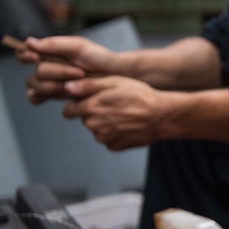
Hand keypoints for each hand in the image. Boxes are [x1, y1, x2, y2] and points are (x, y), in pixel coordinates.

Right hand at [19, 36, 116, 103]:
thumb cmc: (98, 57)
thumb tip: (29, 42)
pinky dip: (41, 97)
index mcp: (50, 53)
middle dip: (56, 73)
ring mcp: (49, 81)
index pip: (26, 53)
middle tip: (79, 72)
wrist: (114, 74)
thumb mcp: (78, 46)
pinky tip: (56, 93)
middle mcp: (47, 67)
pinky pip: (36, 99)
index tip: (34, 57)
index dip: (24, 55)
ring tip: (72, 85)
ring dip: (50, 86)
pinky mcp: (55, 94)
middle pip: (36, 73)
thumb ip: (54, 45)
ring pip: (34, 86)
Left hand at [61, 76, 176, 149]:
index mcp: (91, 108)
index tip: (90, 100)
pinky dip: (115, 133)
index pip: (68, 111)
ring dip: (105, 123)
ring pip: (97, 129)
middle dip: (94, 112)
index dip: (78, 104)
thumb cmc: (140, 96)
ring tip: (124, 114)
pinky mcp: (114, 146)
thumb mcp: (115, 82)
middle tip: (114, 104)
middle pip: (84, 119)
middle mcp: (94, 125)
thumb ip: (88, 85)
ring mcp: (104, 138)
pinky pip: (108, 139)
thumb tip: (67, 87)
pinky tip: (127, 125)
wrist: (162, 116)